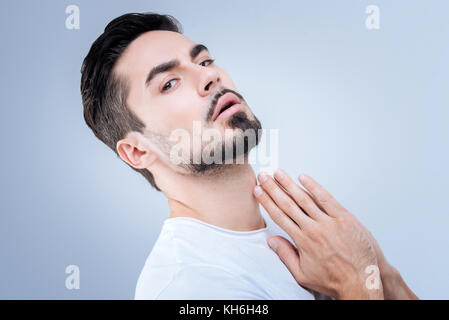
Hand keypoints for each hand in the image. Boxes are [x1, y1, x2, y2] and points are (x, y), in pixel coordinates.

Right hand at [253, 169, 382, 298]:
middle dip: (273, 188)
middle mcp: (313, 229)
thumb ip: (286, 255)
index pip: (279, 216)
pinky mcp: (344, 218)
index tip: (259, 192)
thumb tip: (272, 242)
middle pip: (288, 204)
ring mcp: (329, 222)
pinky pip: (326, 198)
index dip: (267, 202)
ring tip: (279, 173)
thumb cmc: (335, 280)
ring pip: (304, 198)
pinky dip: (314, 187)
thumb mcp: (303, 274)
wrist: (361, 281)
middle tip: (264, 177)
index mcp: (302, 241)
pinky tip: (303, 178)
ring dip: (289, 184)